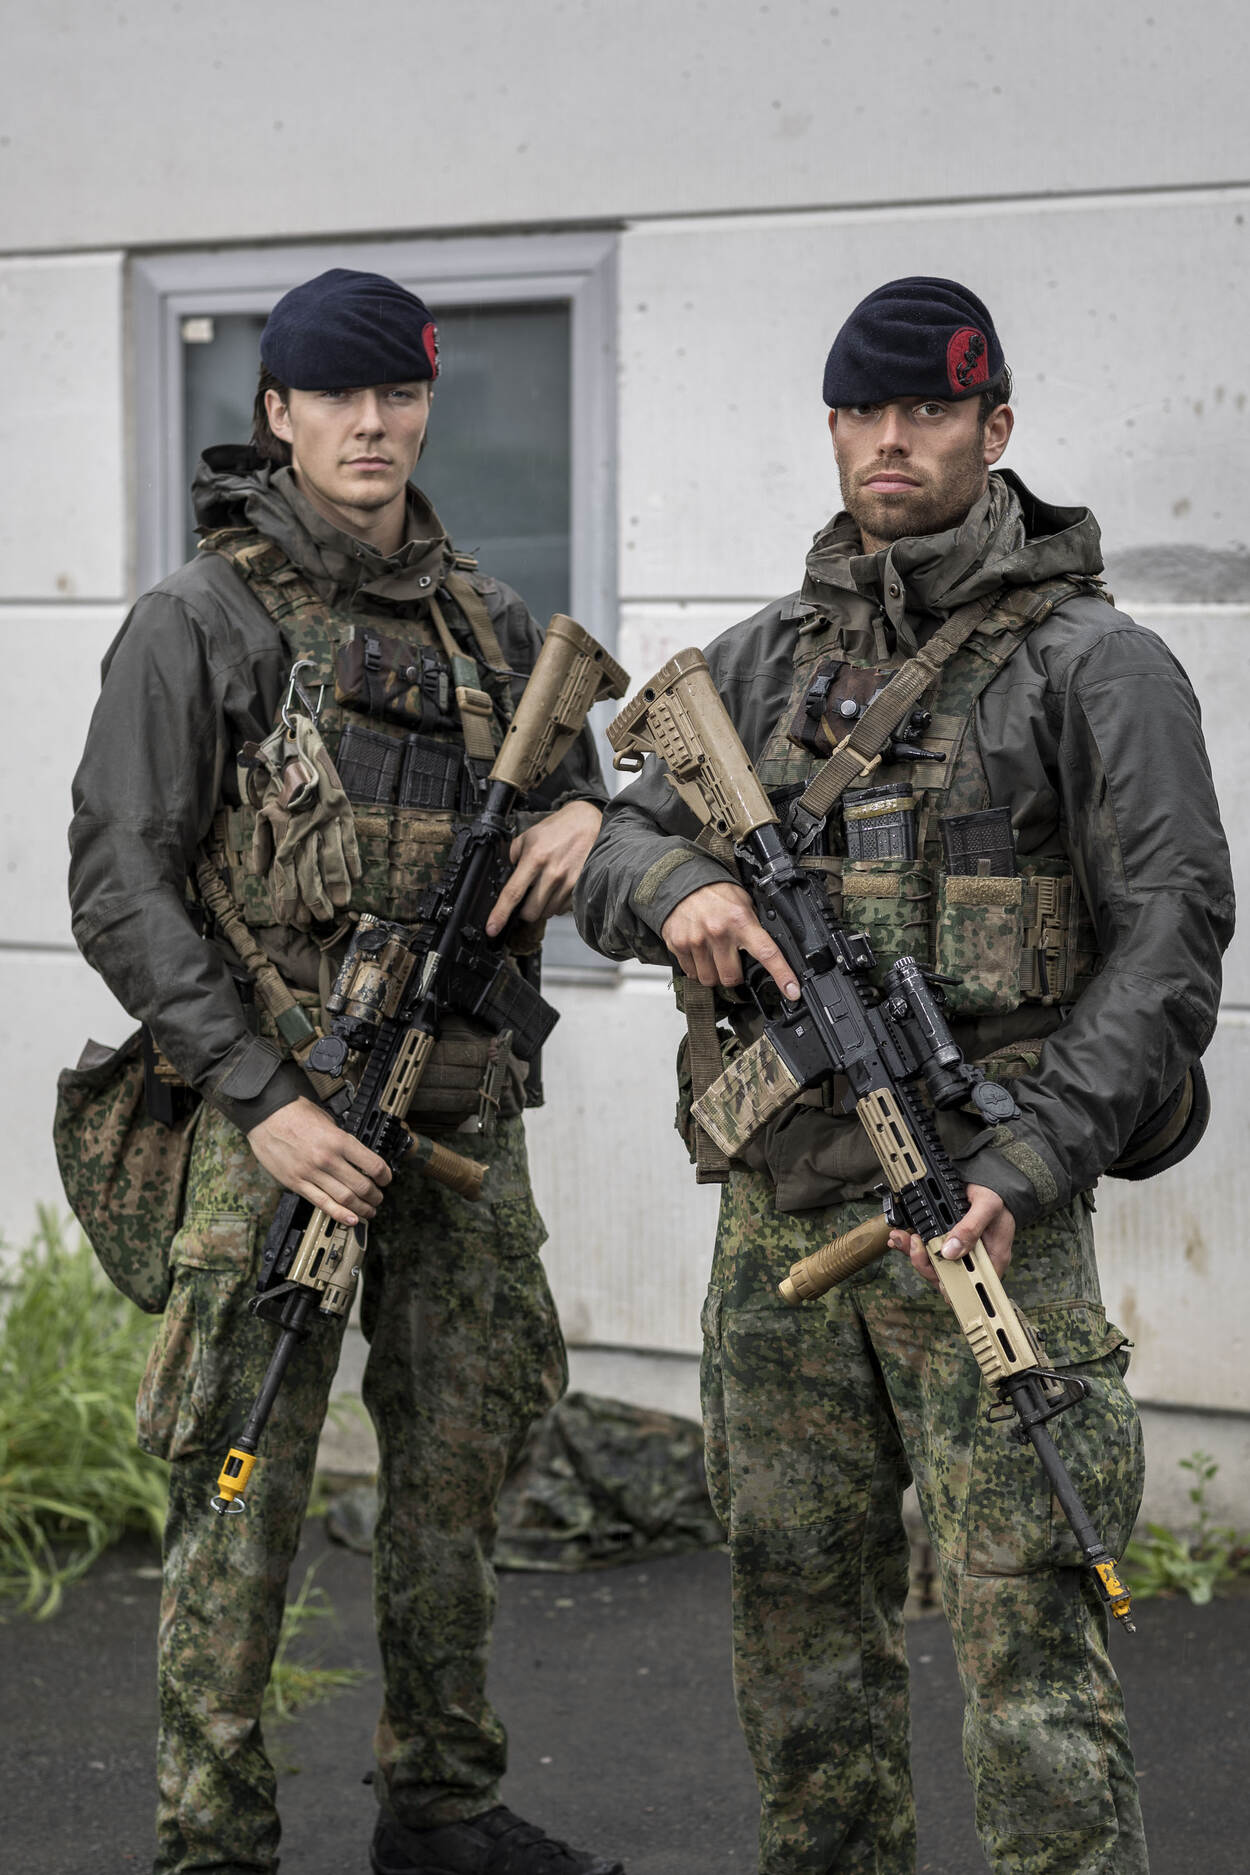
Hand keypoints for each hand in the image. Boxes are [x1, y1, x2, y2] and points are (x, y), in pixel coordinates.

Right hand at [248, 1096, 390, 1225]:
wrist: (266, 1115)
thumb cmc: (295, 1113)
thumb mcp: (328, 1121)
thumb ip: (343, 1140)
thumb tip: (358, 1156)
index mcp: (339, 1140)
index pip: (373, 1165)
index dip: (385, 1176)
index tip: (386, 1179)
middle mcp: (328, 1159)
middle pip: (361, 1186)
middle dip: (375, 1196)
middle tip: (379, 1198)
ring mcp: (311, 1173)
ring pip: (344, 1198)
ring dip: (361, 1208)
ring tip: (369, 1211)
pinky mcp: (296, 1183)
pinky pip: (321, 1203)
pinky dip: (339, 1214)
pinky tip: (351, 1219)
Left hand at [485, 799, 602, 935]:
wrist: (588, 822)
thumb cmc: (559, 829)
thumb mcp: (528, 836)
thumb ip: (514, 856)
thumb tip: (507, 877)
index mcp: (535, 858)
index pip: (513, 893)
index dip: (500, 914)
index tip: (492, 928)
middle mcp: (553, 873)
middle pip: (531, 912)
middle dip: (524, 910)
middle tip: (526, 897)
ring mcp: (569, 882)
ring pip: (547, 912)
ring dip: (541, 906)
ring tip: (545, 886)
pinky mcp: (580, 888)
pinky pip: (562, 908)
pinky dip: (556, 903)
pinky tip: (557, 887)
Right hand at [660, 881, 798, 1000]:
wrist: (682, 881)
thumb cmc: (715, 893)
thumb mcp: (743, 903)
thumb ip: (753, 926)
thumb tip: (769, 950)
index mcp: (741, 921)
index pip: (767, 953)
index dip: (782, 975)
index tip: (792, 991)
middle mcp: (718, 933)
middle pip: (732, 978)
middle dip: (734, 976)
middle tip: (732, 963)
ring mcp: (696, 941)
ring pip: (710, 979)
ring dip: (715, 975)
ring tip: (714, 958)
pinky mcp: (678, 946)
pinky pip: (691, 973)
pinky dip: (697, 969)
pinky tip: (699, 954)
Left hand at [888, 1183, 1015, 1289]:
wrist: (989, 1179)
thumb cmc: (998, 1195)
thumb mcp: (987, 1206)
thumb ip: (971, 1228)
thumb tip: (950, 1252)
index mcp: (990, 1258)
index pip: (969, 1283)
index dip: (948, 1282)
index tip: (932, 1269)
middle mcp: (973, 1258)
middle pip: (945, 1275)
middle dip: (924, 1262)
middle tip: (913, 1243)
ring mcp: (958, 1250)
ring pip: (932, 1263)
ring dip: (914, 1252)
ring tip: (901, 1237)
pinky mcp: (946, 1239)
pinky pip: (927, 1248)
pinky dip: (912, 1244)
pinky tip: (901, 1237)